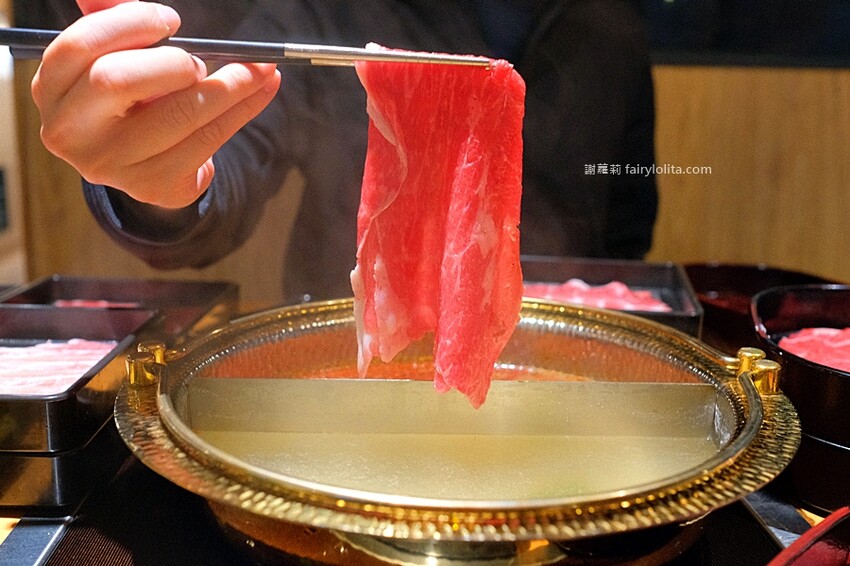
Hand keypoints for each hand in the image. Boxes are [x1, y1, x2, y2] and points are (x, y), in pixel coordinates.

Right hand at [31, 0, 280, 207]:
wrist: (148, 163)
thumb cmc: (132, 98)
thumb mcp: (116, 59)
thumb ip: (114, 24)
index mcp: (51, 89)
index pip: (79, 47)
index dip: (129, 25)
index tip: (171, 20)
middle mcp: (70, 131)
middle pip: (115, 80)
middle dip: (170, 61)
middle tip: (198, 61)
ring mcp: (110, 165)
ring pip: (177, 116)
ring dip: (229, 85)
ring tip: (258, 69)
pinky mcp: (152, 185)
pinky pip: (207, 141)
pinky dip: (243, 109)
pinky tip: (264, 89)